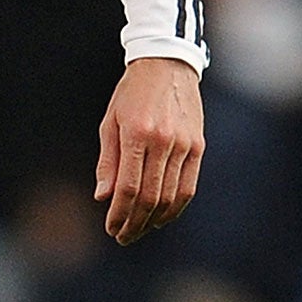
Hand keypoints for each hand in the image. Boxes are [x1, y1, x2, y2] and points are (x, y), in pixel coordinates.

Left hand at [95, 57, 203, 244]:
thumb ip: (108, 160)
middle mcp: (163, 142)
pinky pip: (188, 186)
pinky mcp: (198, 147)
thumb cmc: (130, 94)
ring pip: (170, 196)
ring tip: (139, 230)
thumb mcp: (110, 121)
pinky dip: (175, 207)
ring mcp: (184, 145)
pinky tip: (161, 217)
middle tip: (123, 236)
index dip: (119, 213)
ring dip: (153, 219)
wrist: (166, 65)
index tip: (111, 228)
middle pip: (149, 196)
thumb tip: (103, 197)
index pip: (127, 187)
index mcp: (136, 134)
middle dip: (134, 222)